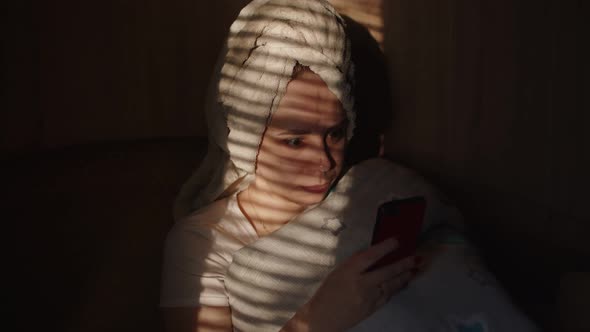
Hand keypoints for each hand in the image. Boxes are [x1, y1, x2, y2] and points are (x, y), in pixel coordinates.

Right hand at [298, 238, 421, 331]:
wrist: (322, 318)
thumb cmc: (327, 292)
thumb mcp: (339, 272)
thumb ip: (356, 265)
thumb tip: (376, 256)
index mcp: (348, 271)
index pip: (371, 256)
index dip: (385, 247)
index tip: (397, 240)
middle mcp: (360, 284)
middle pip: (386, 272)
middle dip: (403, 264)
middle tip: (416, 257)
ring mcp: (368, 298)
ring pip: (391, 285)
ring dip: (404, 276)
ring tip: (414, 269)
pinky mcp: (372, 309)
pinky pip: (387, 296)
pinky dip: (396, 288)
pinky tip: (403, 283)